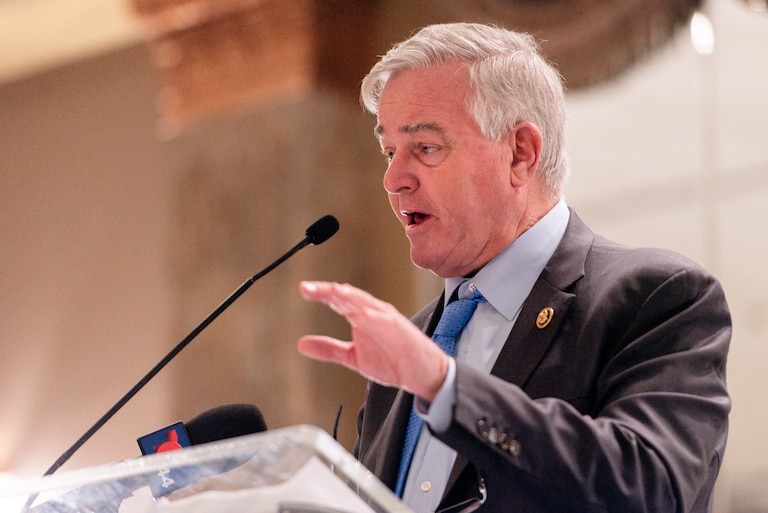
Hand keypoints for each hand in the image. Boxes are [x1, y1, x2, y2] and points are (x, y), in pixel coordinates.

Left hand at [298, 281, 448, 401]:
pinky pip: (387, 319)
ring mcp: (387, 319)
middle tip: (307, 288)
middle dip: (328, 290)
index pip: (338, 300)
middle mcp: (373, 312)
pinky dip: (375, 315)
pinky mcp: (400, 330)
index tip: (303, 289)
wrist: (423, 374)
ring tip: (332, 291)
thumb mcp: (353, 357)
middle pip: (348, 295)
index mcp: (361, 316)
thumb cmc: (392, 360)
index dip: (320, 293)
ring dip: (349, 296)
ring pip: (366, 302)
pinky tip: (363, 313)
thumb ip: (329, 349)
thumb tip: (301, 344)